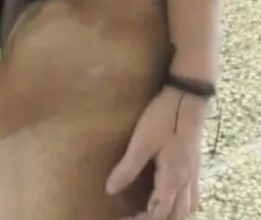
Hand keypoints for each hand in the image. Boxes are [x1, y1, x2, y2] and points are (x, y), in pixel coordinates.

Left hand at [106, 87, 207, 219]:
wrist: (188, 97)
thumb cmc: (163, 117)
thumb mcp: (141, 143)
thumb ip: (127, 169)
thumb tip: (110, 190)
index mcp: (173, 179)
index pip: (159, 214)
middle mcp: (187, 181)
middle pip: (177, 216)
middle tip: (133, 218)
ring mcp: (194, 174)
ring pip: (188, 208)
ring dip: (170, 216)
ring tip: (149, 214)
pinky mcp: (194, 166)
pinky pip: (191, 197)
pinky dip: (180, 206)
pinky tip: (168, 199)